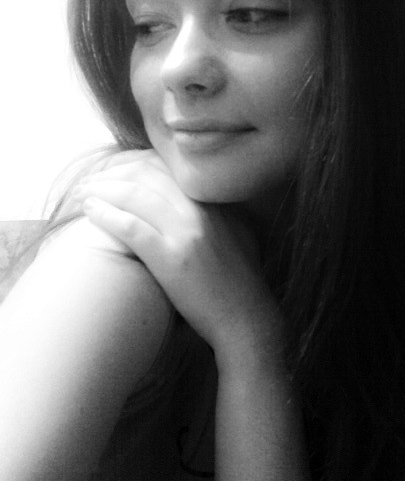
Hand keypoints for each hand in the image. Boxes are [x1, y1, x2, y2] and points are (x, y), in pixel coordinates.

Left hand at [73, 150, 278, 362]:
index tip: (114, 170)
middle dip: (112, 173)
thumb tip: (187, 197)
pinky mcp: (172, 258)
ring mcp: (186, 232)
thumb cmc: (239, 280)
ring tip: (81, 193)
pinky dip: (106, 216)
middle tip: (89, 180)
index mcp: (213, 201)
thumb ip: (213, 210)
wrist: (246, 317)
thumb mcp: (235, 232)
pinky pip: (132, 227)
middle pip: (146, 175)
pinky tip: (90, 211)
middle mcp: (200, 209)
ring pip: (135, 196)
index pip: (166, 167)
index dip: (134, 163)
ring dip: (102, 190)